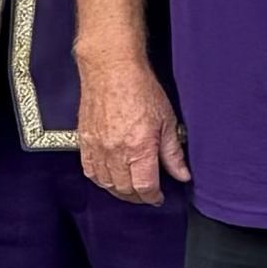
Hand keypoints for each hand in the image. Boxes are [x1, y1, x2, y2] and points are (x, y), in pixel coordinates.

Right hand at [80, 57, 184, 205]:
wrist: (111, 70)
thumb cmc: (140, 89)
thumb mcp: (167, 121)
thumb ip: (173, 153)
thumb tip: (182, 174)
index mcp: (138, 148)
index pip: (145, 187)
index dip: (153, 197)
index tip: (159, 197)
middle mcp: (115, 152)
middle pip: (125, 189)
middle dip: (138, 197)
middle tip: (147, 195)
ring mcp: (97, 147)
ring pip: (106, 184)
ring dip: (119, 192)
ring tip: (131, 190)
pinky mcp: (84, 141)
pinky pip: (89, 171)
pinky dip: (100, 180)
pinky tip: (110, 179)